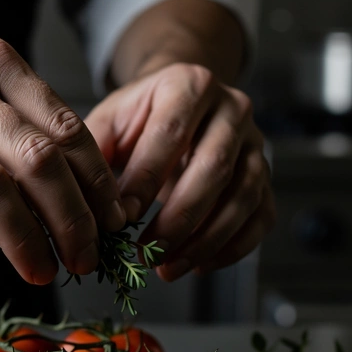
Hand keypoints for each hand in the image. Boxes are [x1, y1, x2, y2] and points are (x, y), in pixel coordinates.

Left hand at [84, 62, 274, 280]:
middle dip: (178, 218)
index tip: (121, 217)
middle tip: (147, 252)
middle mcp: (232, 109)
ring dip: (206, 240)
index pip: (172, 133)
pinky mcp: (266, 177)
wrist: (181, 105)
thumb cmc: (141, 117)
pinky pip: (261, 217)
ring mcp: (255, 144)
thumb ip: (94, 149)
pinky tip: (198, 265)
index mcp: (190, 85)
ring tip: (167, 267)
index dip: (147, 178)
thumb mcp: (111, 118)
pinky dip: (233, 248)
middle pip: (215, 167)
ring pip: (243, 196)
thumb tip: (85, 197)